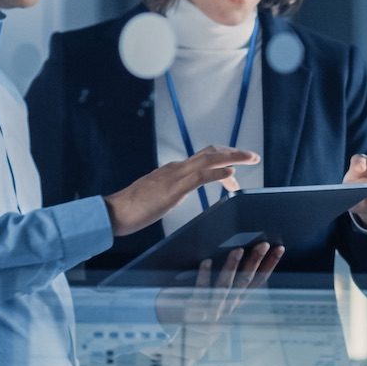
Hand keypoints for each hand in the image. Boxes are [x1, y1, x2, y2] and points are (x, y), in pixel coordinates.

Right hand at [103, 145, 259, 236]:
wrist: (114, 212)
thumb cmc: (133, 209)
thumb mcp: (157, 197)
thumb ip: (170, 191)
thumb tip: (179, 191)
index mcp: (172, 171)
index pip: (203, 159)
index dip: (222, 160)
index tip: (236, 170)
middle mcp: (176, 168)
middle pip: (210, 153)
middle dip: (233, 153)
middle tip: (252, 157)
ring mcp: (175, 176)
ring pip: (209, 159)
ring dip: (233, 157)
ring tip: (250, 159)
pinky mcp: (173, 188)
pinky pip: (200, 177)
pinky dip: (218, 173)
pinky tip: (231, 176)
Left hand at [156, 242, 284, 365]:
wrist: (188, 347)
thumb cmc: (207, 322)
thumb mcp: (225, 308)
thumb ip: (232, 290)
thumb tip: (242, 266)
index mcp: (237, 304)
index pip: (258, 282)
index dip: (269, 266)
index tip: (279, 249)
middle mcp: (228, 307)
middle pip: (245, 282)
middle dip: (255, 262)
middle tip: (264, 245)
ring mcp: (213, 310)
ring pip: (225, 287)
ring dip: (232, 268)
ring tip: (238, 250)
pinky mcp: (196, 311)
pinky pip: (201, 292)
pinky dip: (204, 277)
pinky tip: (205, 262)